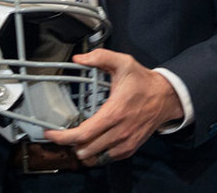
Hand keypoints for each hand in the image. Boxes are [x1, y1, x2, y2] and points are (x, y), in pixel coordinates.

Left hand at [42, 49, 183, 165]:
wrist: (166, 97)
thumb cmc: (143, 81)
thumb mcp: (124, 62)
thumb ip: (100, 57)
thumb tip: (79, 58)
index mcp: (114, 113)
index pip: (82, 134)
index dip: (62, 137)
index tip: (51, 133)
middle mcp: (119, 132)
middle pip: (85, 150)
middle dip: (70, 144)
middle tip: (63, 133)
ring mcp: (125, 143)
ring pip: (94, 158)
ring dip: (82, 150)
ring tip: (77, 138)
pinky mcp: (130, 148)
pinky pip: (106, 159)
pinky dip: (96, 154)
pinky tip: (93, 141)